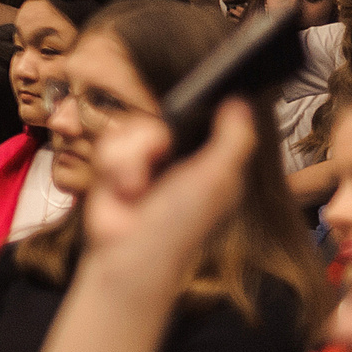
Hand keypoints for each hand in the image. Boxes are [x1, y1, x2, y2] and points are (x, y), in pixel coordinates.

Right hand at [79, 99, 256, 277]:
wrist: (129, 250)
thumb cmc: (179, 224)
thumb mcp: (218, 178)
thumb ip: (235, 138)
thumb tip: (242, 100)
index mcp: (209, 158)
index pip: (204, 115)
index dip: (197, 107)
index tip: (192, 102)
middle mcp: (176, 155)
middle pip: (162, 114)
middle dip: (155, 137)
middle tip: (161, 158)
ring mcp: (143, 158)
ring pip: (132, 127)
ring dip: (130, 158)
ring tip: (136, 188)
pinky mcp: (113, 164)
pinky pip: (109, 141)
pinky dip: (113, 167)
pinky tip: (121, 190)